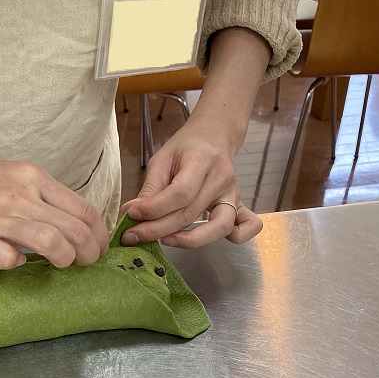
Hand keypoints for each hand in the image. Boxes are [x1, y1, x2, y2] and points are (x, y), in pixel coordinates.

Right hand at [0, 152, 108, 269]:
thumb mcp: (13, 177)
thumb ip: (41, 198)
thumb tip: (73, 228)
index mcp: (34, 178)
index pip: (83, 210)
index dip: (99, 235)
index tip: (98, 249)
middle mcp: (20, 195)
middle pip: (74, 229)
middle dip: (89, 253)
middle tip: (85, 263)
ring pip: (51, 241)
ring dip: (64, 259)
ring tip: (61, 265)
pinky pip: (8, 258)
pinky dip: (16, 264)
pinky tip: (14, 262)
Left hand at [120, 127, 262, 247]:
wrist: (214, 136)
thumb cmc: (186, 147)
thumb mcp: (162, 159)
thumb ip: (150, 188)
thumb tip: (131, 214)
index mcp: (202, 159)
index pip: (180, 193)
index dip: (154, 209)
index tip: (131, 216)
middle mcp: (221, 178)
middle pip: (191, 213)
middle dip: (158, 229)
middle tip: (133, 236)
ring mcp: (233, 194)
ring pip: (218, 227)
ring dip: (189, 240)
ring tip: (164, 240)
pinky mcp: (239, 205)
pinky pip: (247, 226)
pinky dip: (237, 238)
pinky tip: (208, 238)